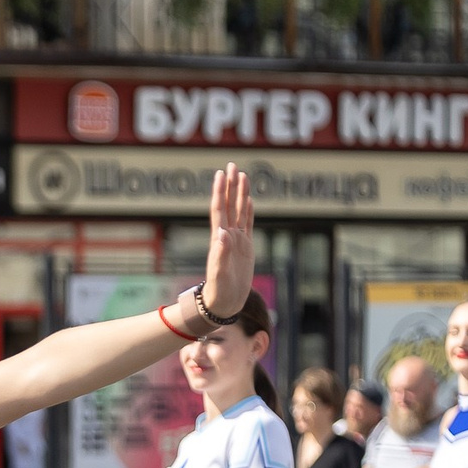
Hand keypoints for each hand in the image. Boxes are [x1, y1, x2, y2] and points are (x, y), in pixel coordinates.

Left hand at [199, 166, 254, 321]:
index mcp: (220, 239)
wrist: (224, 303)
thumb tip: (222, 232)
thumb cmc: (219, 291)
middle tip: (232, 164)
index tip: (220, 173)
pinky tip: (249, 200)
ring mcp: (237, 240)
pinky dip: (248, 211)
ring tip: (241, 175)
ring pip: (239, 211)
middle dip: (230, 185)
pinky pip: (248, 224)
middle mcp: (227, 236)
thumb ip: (221, 253)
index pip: (219, 209)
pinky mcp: (245, 248)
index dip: (220, 191)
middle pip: (229, 204)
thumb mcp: (220, 273)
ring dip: (240, 193)